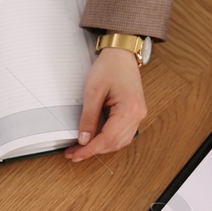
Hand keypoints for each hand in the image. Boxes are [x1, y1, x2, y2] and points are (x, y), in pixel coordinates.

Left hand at [65, 47, 145, 161]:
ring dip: (100, 148)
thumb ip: (88, 118)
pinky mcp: (134, 114)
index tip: (75, 156)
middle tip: (73, 153)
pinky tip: (94, 140)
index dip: (90, 150)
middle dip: (93, 151)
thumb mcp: (93, 92)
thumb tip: (84, 140)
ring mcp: (138, 115)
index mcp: (129, 109)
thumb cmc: (109, 68)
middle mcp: (138, 115)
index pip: (108, 138)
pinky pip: (122, 134)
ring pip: (119, 142)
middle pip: (114, 143)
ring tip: (80, 149)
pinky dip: (107, 140)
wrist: (121, 55)